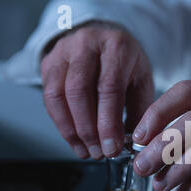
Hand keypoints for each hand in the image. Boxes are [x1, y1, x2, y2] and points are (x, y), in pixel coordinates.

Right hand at [41, 21, 153, 158]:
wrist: (103, 38)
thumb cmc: (125, 63)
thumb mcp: (141, 80)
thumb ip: (139, 109)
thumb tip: (134, 143)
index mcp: (116, 47)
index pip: (109, 87)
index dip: (108, 122)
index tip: (112, 148)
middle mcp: (86, 45)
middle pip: (79, 91)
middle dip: (88, 129)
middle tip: (99, 153)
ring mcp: (63, 52)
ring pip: (58, 95)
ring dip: (71, 130)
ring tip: (87, 151)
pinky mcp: (48, 63)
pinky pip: (49, 98)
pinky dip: (61, 124)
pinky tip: (75, 140)